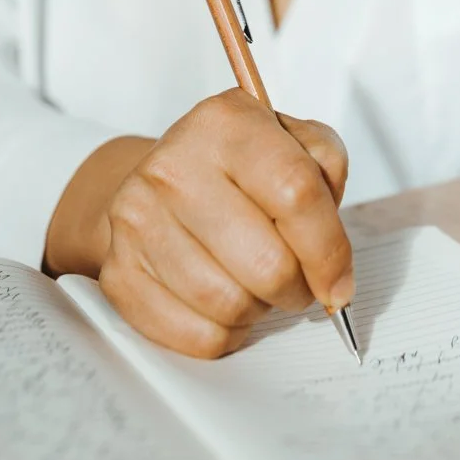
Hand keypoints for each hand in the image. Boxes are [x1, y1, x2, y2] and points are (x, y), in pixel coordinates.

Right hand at [50, 91, 352, 358]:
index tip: (340, 281)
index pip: (296, 192)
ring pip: (232, 305)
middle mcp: (174, 167)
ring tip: (257, 284)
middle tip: (298, 281)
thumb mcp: (288, 140)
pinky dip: (226, 332)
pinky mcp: (119, 274)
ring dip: (260, 309)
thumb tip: (333, 252)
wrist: (154, 182)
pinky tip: (225, 302)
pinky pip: (197, 336)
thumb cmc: (234, 168)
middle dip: (298, 287)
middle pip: (268, 262)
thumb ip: (324, 169)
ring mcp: (139, 221)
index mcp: (226, 122)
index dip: (330, 249)